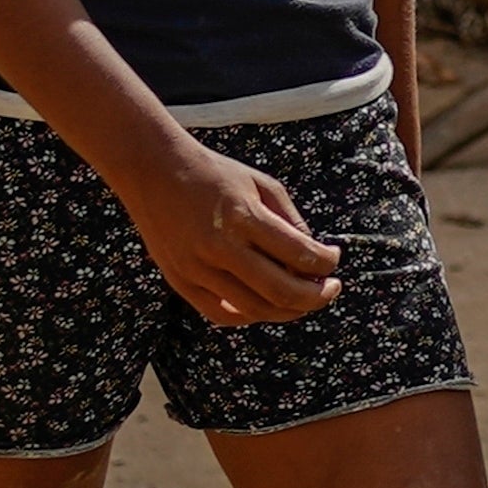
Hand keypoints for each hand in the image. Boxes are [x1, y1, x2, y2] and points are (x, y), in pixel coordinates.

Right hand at [121, 143, 346, 329]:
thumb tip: (315, 257)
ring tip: (305, 300)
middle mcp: (219, 247)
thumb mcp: (262, 184)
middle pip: (282, 290)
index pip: (300, 254)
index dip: (327, 262)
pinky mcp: (180, 281)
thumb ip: (291, 221)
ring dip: (289, 310)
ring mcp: (196, 268)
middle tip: (332, 289)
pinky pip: (222, 314)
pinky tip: (268, 306)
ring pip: (255, 309)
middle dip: (317, 296)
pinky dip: (251, 316)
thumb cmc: (215, 174)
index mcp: (244, 217)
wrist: (153, 171)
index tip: (334, 258)